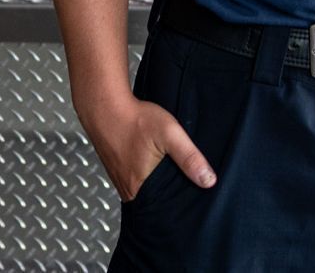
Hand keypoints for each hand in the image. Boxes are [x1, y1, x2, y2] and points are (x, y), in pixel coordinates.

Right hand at [82, 95, 217, 201]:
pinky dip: (147, 173)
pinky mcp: (117, 170)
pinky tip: (152, 160)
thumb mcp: (170, 134)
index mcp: (139, 191)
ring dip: (158, 181)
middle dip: (170, 191)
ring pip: (146, 190)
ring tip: (167, 167)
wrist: (106, 106)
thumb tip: (209, 181)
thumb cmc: (135, 119)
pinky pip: (137, 180)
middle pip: (156, 200)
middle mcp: (127, 191)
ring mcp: (120, 181)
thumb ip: (189, 157)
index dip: (179, 202)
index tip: (191, 193)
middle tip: (181, 175)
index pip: (165, 209)